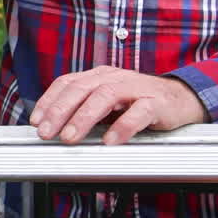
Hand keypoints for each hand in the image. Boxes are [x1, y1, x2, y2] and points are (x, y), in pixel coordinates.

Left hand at [29, 67, 206, 145]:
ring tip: (70, 137)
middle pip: (81, 88)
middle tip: (47, 132)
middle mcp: (114, 78)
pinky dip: (122, 127)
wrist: (181, 100)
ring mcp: (135, 88)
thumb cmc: (139, 103)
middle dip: (60, 111)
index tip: (36, 121)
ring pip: (105, 96)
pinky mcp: (156, 103)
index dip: (49, 101)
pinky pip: (138, 113)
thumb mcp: (108, 103)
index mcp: (99, 76)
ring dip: (84, 117)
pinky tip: (110, 141)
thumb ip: (85, 110)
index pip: (68, 82)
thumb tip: (55, 127)